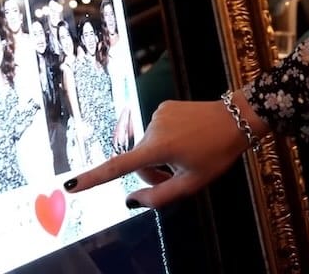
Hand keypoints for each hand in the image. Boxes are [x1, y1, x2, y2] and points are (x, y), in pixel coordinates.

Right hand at [64, 94, 263, 208]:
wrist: (238, 117)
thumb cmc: (217, 153)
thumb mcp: (192, 183)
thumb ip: (159, 197)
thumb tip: (129, 201)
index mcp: (158, 147)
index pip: (118, 167)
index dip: (93, 178)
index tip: (70, 185)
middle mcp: (152, 127)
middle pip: (139, 162)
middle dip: (153, 174)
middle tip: (179, 176)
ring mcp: (157, 113)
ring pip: (148, 148)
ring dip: (161, 158)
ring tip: (189, 155)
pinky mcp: (164, 106)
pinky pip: (157, 132)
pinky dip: (166, 141)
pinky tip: (188, 139)